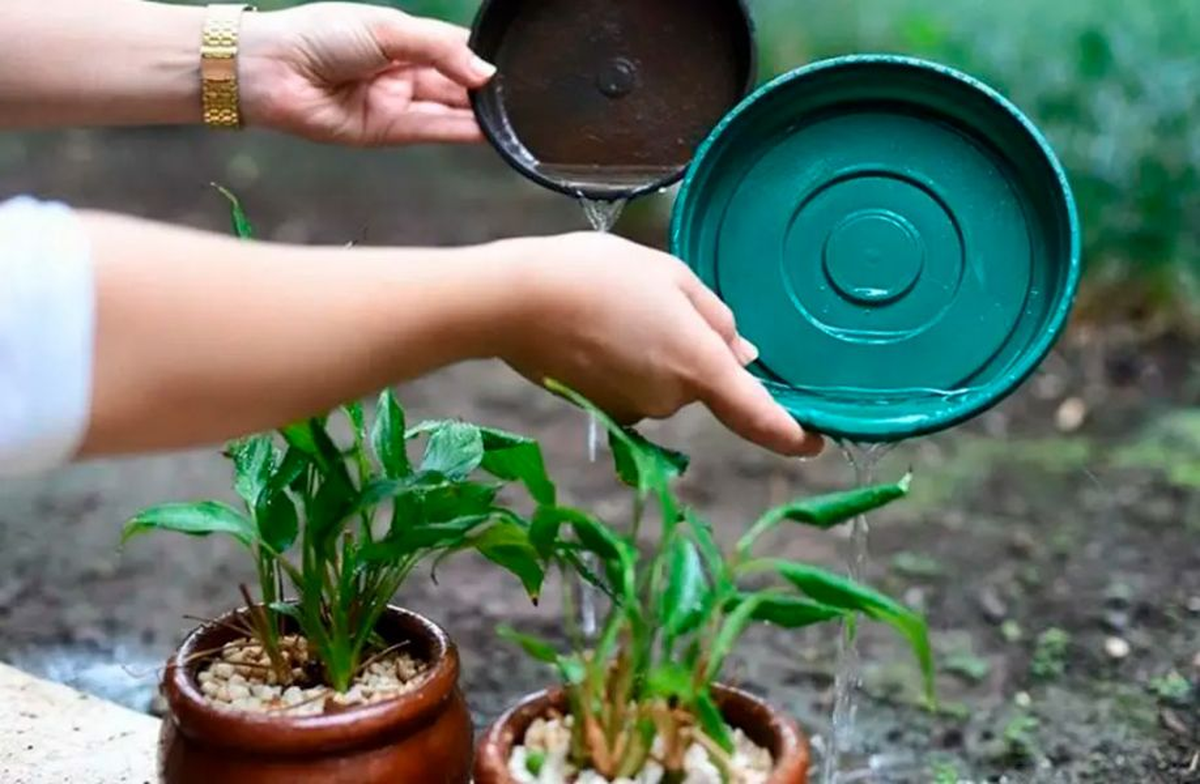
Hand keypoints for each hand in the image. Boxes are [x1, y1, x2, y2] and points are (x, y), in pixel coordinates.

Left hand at [238, 3, 493, 145]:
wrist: (273, 70)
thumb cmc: (320, 35)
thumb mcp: (388, 28)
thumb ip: (440, 48)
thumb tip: (485, 71)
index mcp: (401, 38)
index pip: (453, 47)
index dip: (480, 56)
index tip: (514, 64)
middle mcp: (401, 71)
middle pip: (455, 81)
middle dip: (484, 88)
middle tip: (519, 94)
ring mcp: (395, 102)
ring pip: (448, 109)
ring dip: (478, 114)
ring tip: (513, 116)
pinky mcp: (387, 132)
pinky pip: (432, 131)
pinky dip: (460, 131)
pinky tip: (487, 130)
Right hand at [499, 233, 823, 456]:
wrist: (515, 301)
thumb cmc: (598, 274)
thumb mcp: (671, 276)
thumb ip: (716, 318)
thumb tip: (743, 354)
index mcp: (698, 365)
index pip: (758, 415)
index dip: (792, 434)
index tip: (816, 442)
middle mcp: (669, 400)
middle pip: (702, 383)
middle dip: (690, 351)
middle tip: (655, 301)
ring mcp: (633, 410)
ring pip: (665, 384)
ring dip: (655, 354)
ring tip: (617, 308)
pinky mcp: (602, 410)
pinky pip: (632, 388)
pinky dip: (625, 365)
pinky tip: (596, 330)